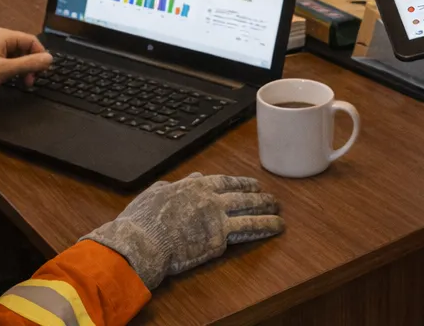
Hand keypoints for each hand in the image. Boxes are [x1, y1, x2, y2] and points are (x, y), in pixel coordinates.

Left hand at [0, 28, 51, 93]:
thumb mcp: (6, 69)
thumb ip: (29, 63)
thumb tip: (49, 58)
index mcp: (4, 35)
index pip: (31, 40)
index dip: (40, 55)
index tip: (42, 71)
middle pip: (23, 46)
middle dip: (30, 63)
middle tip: (30, 80)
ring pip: (15, 53)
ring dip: (21, 67)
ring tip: (22, 82)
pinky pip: (5, 57)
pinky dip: (11, 67)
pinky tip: (10, 77)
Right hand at [84, 173, 282, 288]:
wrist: (143, 242)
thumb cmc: (143, 220)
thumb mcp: (156, 193)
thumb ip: (176, 186)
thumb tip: (190, 181)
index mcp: (195, 187)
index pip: (225, 182)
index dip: (241, 184)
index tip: (252, 185)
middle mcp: (210, 198)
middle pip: (242, 196)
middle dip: (259, 197)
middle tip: (272, 199)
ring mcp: (217, 218)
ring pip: (250, 212)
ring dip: (267, 213)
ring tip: (280, 215)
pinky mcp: (220, 239)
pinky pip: (247, 231)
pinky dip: (263, 229)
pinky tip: (274, 229)